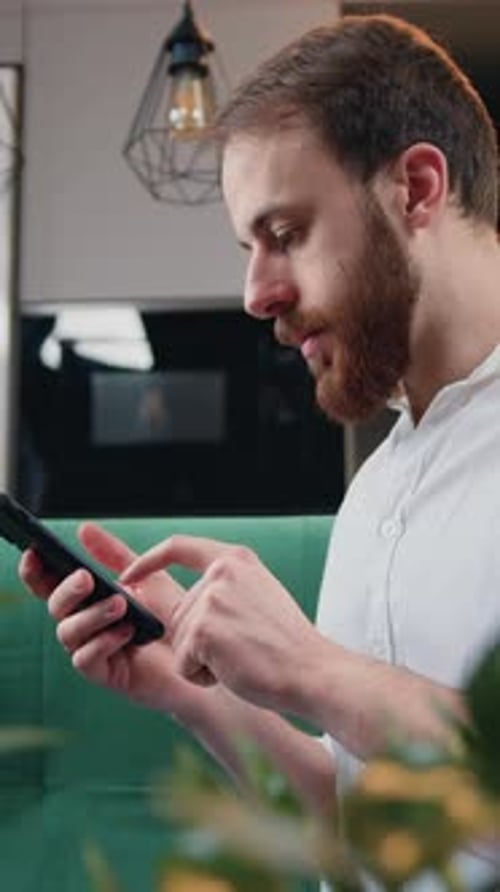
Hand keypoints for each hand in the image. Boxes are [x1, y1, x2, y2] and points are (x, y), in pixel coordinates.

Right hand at [18, 523, 212, 715]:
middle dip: (67, 589)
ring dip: (91, 614)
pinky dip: (102, 642)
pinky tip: (127, 632)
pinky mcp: (104, 673)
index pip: (48, 585)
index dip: (34, 571)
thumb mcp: (143, 576)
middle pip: (54, 606)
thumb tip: (83, 529)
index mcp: (85, 600)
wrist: (197, 651)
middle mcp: (82, 624)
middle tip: (87, 577)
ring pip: (68, 632)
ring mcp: (90, 649)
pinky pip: (85, 659)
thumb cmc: (168, 615)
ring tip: (121, 604)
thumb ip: (112, 554)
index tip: (35, 552)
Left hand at [120, 535, 321, 713]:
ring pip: (178, 641)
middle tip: (241, 648)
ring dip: (201, 660)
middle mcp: (221, 572)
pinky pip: (181, 664)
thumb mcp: (257, 595)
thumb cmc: (286, 644)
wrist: (310, 671)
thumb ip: (222, 588)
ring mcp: (210, 599)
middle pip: (177, 613)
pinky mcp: (201, 631)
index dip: (149, 561)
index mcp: (235, 560)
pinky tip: (233, 671)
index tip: (129, 575)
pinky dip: (202, 677)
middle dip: (197, 641)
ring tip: (240, 658)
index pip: (179, 547)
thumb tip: (182, 603)